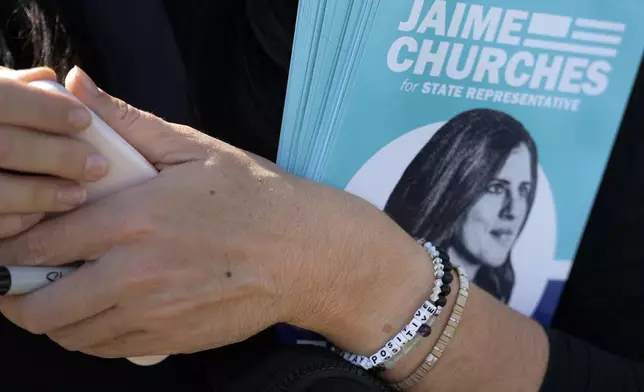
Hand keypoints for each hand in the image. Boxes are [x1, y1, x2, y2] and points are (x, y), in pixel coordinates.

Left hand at [0, 67, 434, 358]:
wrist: (305, 253)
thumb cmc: (255, 197)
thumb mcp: (194, 149)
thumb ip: (128, 123)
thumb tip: (78, 88)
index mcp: (133, 218)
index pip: (39, 242)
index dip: (13, 245)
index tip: (15, 241)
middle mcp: (135, 273)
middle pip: (39, 305)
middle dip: (17, 293)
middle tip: (24, 277)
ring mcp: (153, 313)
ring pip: (68, 334)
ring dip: (52, 316)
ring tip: (61, 293)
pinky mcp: (171, 339)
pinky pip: (106, 350)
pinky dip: (89, 335)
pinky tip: (102, 311)